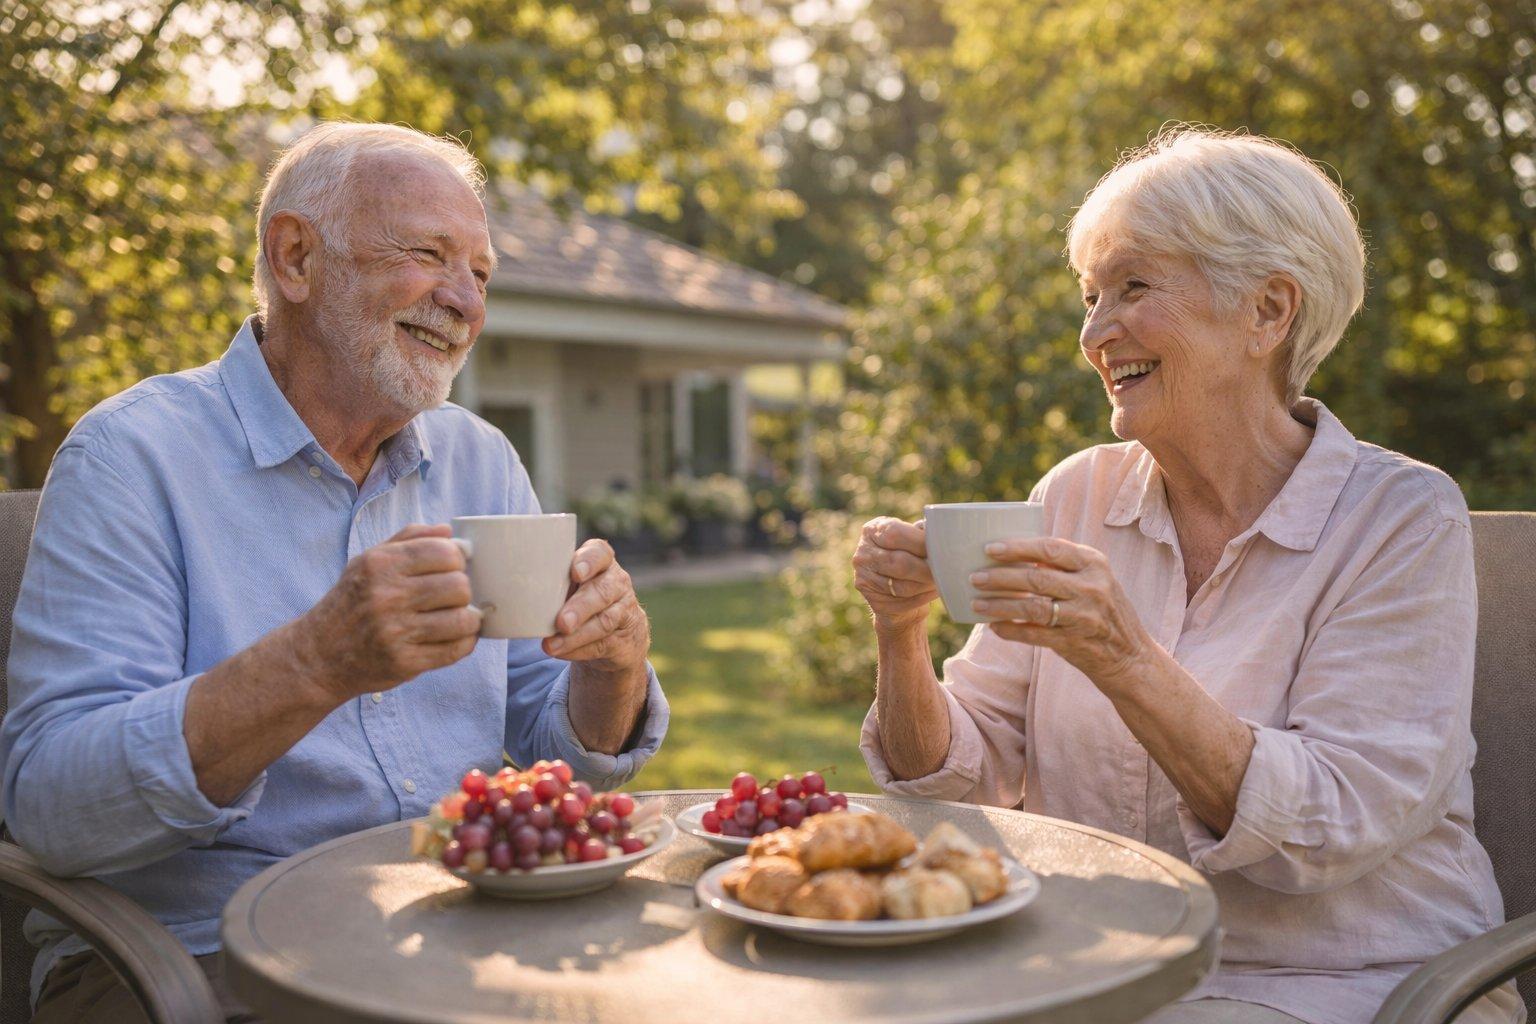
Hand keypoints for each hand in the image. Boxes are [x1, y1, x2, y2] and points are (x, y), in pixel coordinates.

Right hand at [297, 524, 480, 698]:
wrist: (318, 655)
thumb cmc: (351, 602)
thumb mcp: (368, 561)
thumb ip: (409, 539)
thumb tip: (449, 531)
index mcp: (380, 565)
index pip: (444, 552)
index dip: (457, 559)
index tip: (453, 568)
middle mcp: (386, 597)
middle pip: (458, 586)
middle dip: (463, 590)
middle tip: (454, 596)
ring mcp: (395, 632)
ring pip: (462, 620)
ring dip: (469, 619)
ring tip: (460, 617)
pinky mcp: (404, 662)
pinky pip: (455, 650)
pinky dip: (464, 642)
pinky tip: (457, 637)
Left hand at [542, 539, 649, 671]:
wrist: (615, 632)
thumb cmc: (580, 599)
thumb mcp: (568, 585)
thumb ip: (550, 583)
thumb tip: (512, 595)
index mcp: (601, 562)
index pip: (600, 554)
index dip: (589, 561)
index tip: (575, 572)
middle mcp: (617, 582)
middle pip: (601, 592)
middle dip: (580, 608)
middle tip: (561, 622)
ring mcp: (624, 610)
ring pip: (604, 622)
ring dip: (577, 635)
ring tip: (552, 645)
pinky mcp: (625, 638)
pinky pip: (604, 644)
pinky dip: (580, 650)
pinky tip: (562, 652)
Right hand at [852, 516, 937, 633]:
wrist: (897, 588)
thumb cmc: (910, 555)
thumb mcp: (912, 537)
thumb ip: (922, 533)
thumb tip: (944, 534)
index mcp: (872, 530)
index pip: (894, 533)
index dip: (920, 542)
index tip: (940, 548)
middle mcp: (863, 554)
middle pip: (898, 562)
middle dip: (926, 568)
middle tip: (945, 570)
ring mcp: (864, 579)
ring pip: (902, 586)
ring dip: (926, 585)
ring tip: (941, 581)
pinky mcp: (873, 601)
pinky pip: (903, 602)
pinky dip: (922, 598)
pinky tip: (933, 592)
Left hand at [971, 536, 1151, 690]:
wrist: (1131, 656)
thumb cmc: (1102, 611)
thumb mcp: (1093, 579)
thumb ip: (1062, 566)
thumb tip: (1014, 554)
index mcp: (1094, 563)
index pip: (1050, 548)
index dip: (1018, 548)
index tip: (990, 549)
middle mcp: (1092, 587)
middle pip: (1036, 577)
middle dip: (1000, 577)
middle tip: (975, 577)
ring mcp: (1084, 616)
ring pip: (1032, 607)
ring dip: (1000, 605)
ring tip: (976, 602)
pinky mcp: (1075, 642)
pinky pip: (1034, 634)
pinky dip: (1011, 630)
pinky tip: (994, 626)